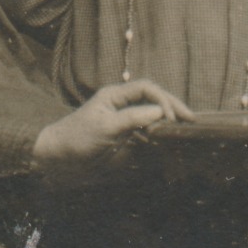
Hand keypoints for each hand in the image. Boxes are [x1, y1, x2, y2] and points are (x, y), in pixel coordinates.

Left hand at [34, 80, 194, 174]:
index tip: (170, 117)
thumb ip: (133, 118)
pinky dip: (158, 132)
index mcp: (115, 95)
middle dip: (172, 106)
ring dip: (167, 119)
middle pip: (152, 98)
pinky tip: (167, 139)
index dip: (162, 99)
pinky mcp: (122, 135)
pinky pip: (145, 129)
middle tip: (190, 119)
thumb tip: (160, 112)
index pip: (146, 89)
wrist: (57, 158)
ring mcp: (122, 119)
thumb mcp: (105, 127)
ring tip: (184, 128)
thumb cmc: (77, 138)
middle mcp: (121, 104)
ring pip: (151, 113)